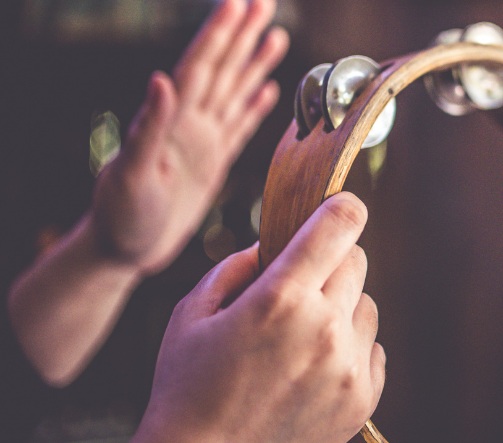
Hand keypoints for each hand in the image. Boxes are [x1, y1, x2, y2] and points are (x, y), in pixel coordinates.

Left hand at [90, 0, 288, 274]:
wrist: (124, 250)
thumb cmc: (120, 216)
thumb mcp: (130, 174)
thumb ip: (148, 127)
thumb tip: (162, 79)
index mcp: (170, 122)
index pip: (200, 67)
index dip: (219, 35)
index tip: (238, 4)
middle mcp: (188, 124)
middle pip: (222, 69)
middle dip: (242, 35)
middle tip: (265, 2)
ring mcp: (201, 142)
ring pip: (234, 92)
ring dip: (253, 63)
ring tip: (275, 33)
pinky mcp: (211, 163)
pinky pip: (238, 127)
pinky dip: (253, 106)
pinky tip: (267, 88)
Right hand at [127, 193, 385, 442]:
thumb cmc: (184, 393)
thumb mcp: (190, 315)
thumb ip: (235, 267)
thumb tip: (272, 241)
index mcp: (279, 298)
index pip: (339, 226)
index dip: (344, 208)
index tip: (344, 206)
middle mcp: (323, 329)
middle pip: (358, 262)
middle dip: (332, 262)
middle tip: (302, 283)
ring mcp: (348, 368)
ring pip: (368, 307)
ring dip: (342, 308)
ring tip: (300, 337)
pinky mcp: (362, 400)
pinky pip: (374, 350)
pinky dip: (351, 349)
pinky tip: (313, 368)